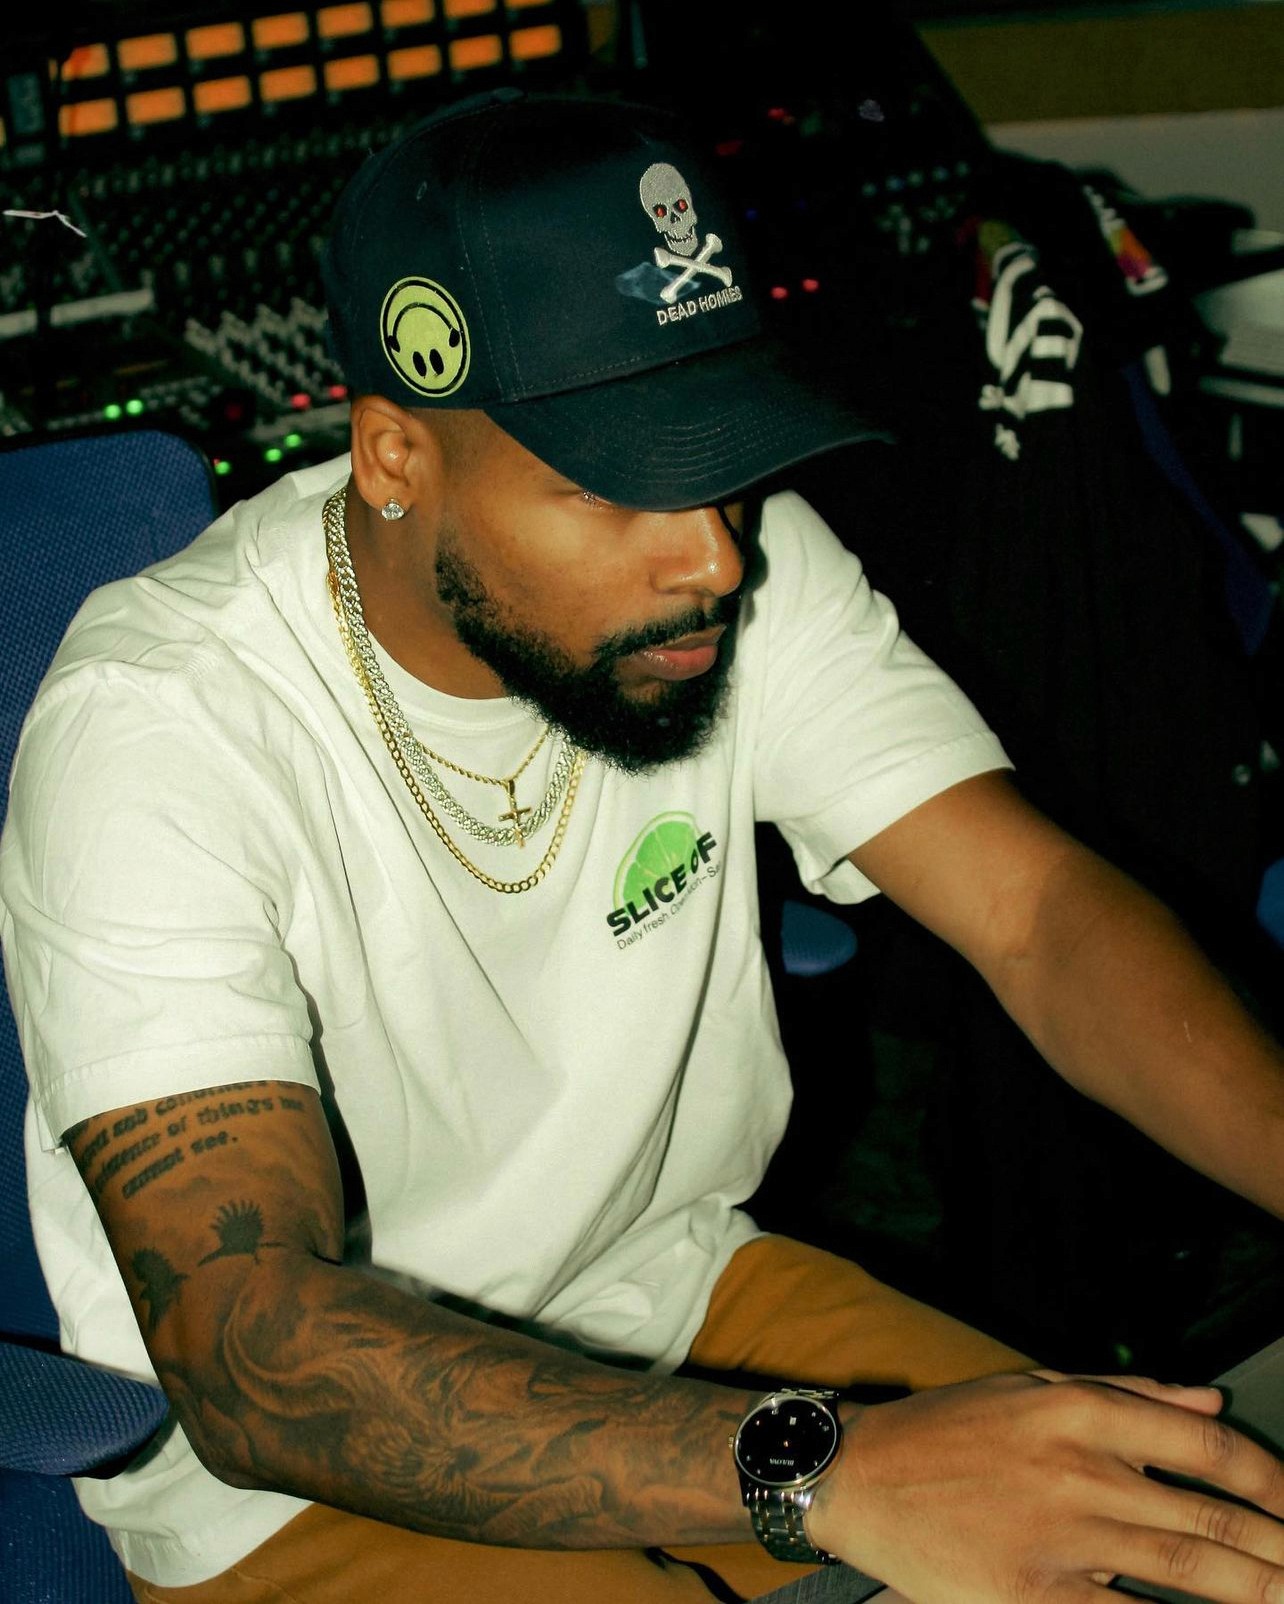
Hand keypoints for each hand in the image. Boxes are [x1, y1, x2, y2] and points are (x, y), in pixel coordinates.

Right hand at [807, 1370, 1283, 1603]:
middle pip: (1212, 1522)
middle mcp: (1080, 1470)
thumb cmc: (946, 1429)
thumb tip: (1210, 1400)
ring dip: (1255, 1592)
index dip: (1270, 1480)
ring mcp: (1060, 1538)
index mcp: (1082, 1412)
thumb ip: (1127, 1393)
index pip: (1207, 1446)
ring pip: (1187, 1574)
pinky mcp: (1033, 1597)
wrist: (858, 1475)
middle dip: (1279, 1553)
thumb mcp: (1031, 1387)